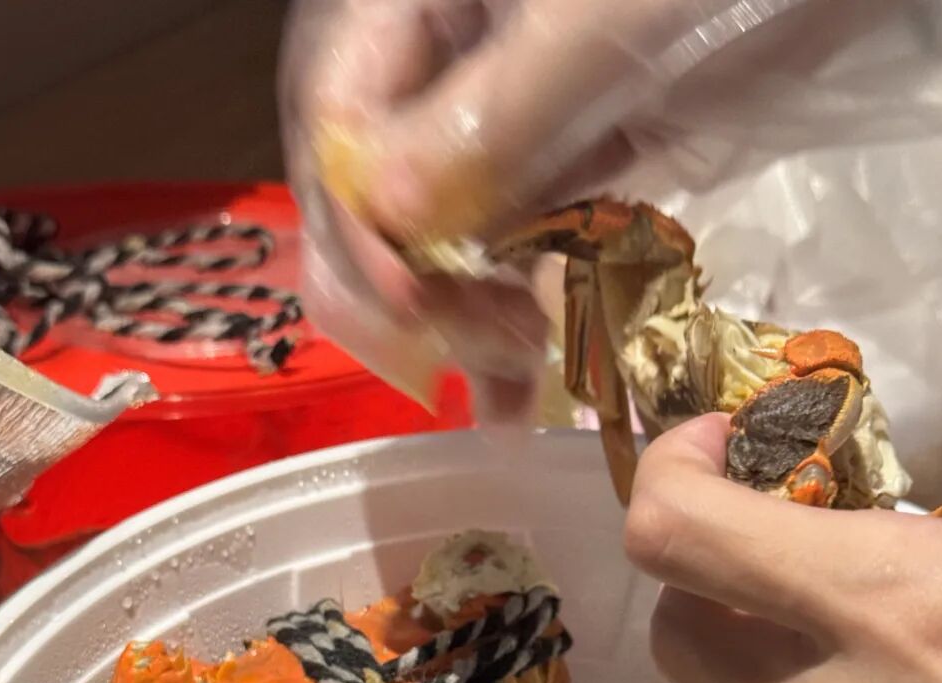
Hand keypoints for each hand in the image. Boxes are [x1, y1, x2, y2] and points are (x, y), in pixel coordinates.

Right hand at [279, 0, 810, 417]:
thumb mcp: (600, 23)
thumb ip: (494, 116)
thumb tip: (391, 217)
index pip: (340, 113)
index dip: (359, 217)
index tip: (412, 300)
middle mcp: (450, 51)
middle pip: (383, 184)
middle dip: (415, 281)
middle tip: (479, 349)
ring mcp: (514, 108)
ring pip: (450, 228)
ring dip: (465, 318)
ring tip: (508, 387)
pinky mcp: (579, 151)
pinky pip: (523, 241)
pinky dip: (519, 308)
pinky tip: (521, 385)